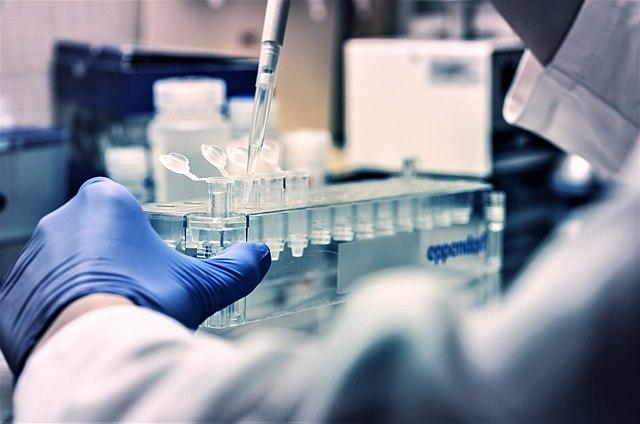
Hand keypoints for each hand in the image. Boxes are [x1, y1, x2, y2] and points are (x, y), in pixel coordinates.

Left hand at [0, 177, 270, 375]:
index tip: (140, 252)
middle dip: (104, 255)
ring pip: (59, 264)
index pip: (113, 201)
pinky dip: (52, 309)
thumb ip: (235, 267)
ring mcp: (30, 258)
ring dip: (77, 281)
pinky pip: (33, 296)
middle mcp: (60, 221)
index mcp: (104, 203)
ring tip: (105, 312)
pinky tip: (78, 329)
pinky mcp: (10, 295)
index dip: (128, 226)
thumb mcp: (201, 285)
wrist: (95, 351)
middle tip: (128, 287)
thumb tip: (262, 255)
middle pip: (86, 232)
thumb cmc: (147, 303)